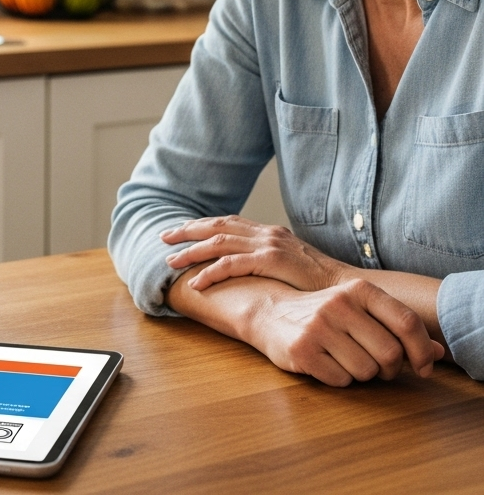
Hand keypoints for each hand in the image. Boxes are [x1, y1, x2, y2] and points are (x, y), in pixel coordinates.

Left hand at [162, 215, 354, 292]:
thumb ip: (270, 261)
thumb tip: (249, 269)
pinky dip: (211, 272)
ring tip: (171, 262)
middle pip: (216, 226)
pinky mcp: (271, 261)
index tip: (179, 230)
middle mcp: (265, 233)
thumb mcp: (291, 265)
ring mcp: (268, 245)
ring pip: (218, 243)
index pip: (226, 222)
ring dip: (191, 252)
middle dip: (187, 231)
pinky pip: (232, 265)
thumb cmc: (320, 284)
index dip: (201, 225)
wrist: (348, 289)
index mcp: (268, 232)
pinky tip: (197, 282)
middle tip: (164, 238)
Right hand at [246, 277, 444, 386]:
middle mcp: (338, 304)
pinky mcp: (302, 350)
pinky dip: (338, 378)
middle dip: (389, 368)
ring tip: (342, 358)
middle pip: (390, 354)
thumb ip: (398, 327)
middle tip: (375, 364)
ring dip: (361, 374)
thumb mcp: (359, 310)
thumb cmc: (322, 314)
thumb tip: (437, 351)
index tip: (423, 366)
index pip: (406, 321)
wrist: (268, 311)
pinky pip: (341, 380)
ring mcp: (318, 327)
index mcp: (357, 289)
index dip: (421, 350)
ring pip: (367, 371)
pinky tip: (324, 362)